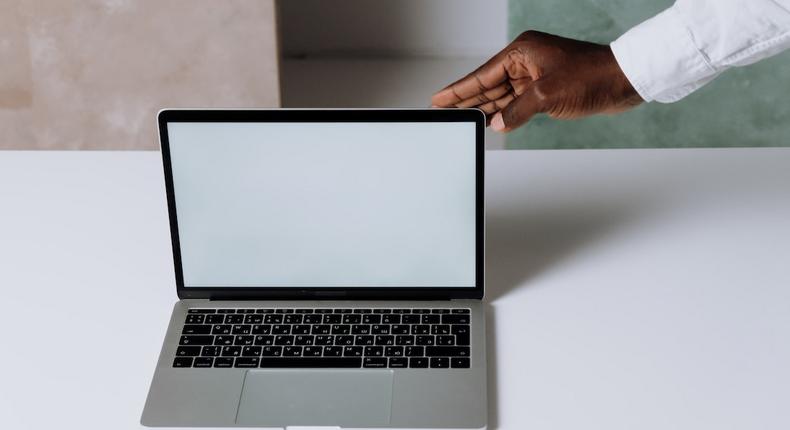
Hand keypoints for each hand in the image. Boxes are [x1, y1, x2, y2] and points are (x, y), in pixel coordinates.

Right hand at [431, 31, 642, 131]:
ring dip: (484, 108)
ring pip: (501, 95)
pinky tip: (490, 121)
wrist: (624, 80)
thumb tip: (498, 124)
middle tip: (443, 111)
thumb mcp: (547, 96)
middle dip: (466, 99)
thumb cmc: (591, 77)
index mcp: (521, 52)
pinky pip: (516, 101)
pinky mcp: (546, 88)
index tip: (438, 98)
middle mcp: (525, 61)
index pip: (482, 74)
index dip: (459, 89)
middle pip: (488, 84)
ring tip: (461, 119)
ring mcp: (535, 75)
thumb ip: (517, 111)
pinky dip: (504, 112)